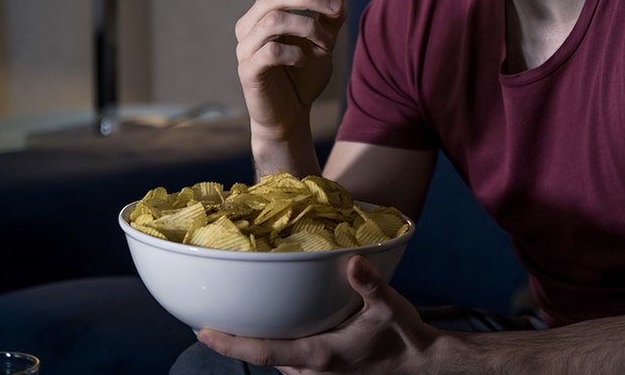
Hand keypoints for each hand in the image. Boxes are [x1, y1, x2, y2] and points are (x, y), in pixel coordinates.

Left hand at [197, 255, 435, 373]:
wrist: (421, 365)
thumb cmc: (404, 337)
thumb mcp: (389, 307)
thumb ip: (369, 284)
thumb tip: (352, 261)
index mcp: (320, 355)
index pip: (263, 352)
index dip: (230, 344)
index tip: (202, 333)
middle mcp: (312, 371)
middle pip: (262, 356)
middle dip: (237, 340)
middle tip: (210, 318)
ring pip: (275, 360)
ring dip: (257, 343)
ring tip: (237, 320)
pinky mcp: (323, 374)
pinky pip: (289, 361)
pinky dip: (276, 346)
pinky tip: (277, 327)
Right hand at [235, 0, 344, 143]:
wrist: (291, 115)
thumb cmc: (304, 76)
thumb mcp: (323, 42)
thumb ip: (330, 18)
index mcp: (264, 13)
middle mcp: (249, 26)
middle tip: (336, 10)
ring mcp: (246, 48)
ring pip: (273, 20)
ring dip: (308, 27)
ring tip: (327, 44)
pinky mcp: (248, 71)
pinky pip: (270, 52)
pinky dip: (294, 52)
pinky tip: (304, 61)